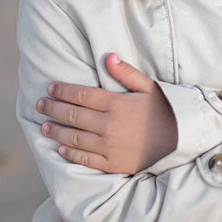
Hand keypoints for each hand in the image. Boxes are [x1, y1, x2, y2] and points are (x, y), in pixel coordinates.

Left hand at [37, 53, 177, 174]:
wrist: (181, 141)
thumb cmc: (165, 110)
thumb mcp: (149, 87)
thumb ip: (126, 73)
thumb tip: (107, 57)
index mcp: (116, 104)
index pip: (81, 95)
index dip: (62, 90)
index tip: (50, 88)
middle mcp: (109, 125)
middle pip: (72, 115)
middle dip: (53, 109)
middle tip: (40, 105)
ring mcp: (109, 146)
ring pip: (74, 137)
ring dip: (56, 130)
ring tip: (44, 126)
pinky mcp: (113, 163)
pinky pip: (85, 158)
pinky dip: (70, 153)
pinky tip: (60, 148)